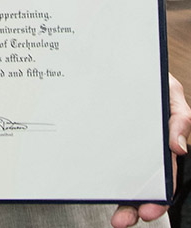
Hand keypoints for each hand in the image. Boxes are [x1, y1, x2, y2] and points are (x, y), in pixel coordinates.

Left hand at [111, 73, 189, 226]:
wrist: (127, 59)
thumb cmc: (153, 77)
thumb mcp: (171, 93)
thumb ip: (179, 119)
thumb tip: (180, 148)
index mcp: (162, 142)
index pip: (165, 177)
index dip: (159, 198)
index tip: (148, 210)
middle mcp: (144, 148)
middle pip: (143, 184)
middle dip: (135, 207)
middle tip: (123, 220)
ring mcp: (123, 143)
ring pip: (122, 176)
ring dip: (119, 199)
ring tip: (113, 216)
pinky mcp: (105, 134)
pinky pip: (102, 155)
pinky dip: (99, 173)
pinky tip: (91, 183)